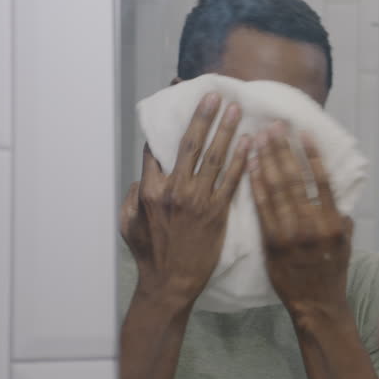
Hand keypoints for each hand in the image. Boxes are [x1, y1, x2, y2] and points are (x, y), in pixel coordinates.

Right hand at [121, 93, 249, 308]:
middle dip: (202, 116)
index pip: (157, 149)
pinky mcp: (217, 213)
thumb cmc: (149, 255)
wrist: (170, 284)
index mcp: (148, 190)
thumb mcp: (128, 223)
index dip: (165, 122)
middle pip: (188, 144)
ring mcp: (196, 201)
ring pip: (213, 157)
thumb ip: (133, 196)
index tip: (175, 100)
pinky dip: (242, 159)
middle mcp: (172, 191)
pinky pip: (232, 180)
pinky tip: (250, 142)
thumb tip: (143, 176)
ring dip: (225, 130)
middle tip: (215, 94)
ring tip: (235, 109)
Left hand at [249, 122, 353, 321]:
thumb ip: (339, 215)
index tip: (302, 132)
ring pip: (275, 190)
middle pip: (294, 180)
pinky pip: (261, 208)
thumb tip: (332, 188)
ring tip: (260, 137)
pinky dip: (255, 184)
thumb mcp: (345, 242)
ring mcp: (289, 235)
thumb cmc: (332, 271)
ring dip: (266, 160)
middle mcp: (312, 226)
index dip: (311, 154)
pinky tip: (249, 165)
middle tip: (274, 125)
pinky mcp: (271, 243)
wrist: (315, 304)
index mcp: (333, 223)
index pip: (321, 181)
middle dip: (283, 149)